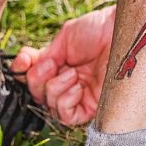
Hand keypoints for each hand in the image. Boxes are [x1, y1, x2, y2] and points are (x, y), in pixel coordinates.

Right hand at [12, 5, 114, 126]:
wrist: (121, 31)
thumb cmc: (99, 29)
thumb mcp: (64, 39)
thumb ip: (45, 56)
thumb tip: (25, 67)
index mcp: (61, 65)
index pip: (35, 78)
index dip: (24, 71)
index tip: (24, 59)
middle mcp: (69, 82)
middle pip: (39, 95)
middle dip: (38, 80)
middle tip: (52, 64)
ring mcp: (81, 95)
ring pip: (51, 107)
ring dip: (54, 89)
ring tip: (71, 72)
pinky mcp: (93, 106)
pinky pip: (68, 116)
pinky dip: (65, 102)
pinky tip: (76, 86)